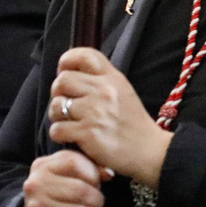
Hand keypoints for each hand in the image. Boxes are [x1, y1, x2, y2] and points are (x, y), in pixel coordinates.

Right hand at [16, 149, 108, 206]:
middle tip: (98, 205)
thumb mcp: (68, 175)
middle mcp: (35, 186)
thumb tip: (108, 174)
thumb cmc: (58, 196)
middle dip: (98, 200)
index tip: (96, 184)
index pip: (73, 162)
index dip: (92, 173)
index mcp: (42, 167)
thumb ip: (90, 167)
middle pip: (81, 190)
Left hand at [47, 47, 172, 186]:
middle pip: (62, 80)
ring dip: (57, 116)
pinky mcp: (88, 133)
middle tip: (67, 104)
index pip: (85, 55)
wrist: (149, 150)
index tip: (64, 71)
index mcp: (113, 78)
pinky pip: (57, 129)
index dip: (68, 60)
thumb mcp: (123, 92)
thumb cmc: (132, 123)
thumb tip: (70, 73)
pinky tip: (73, 137)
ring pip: (56, 106)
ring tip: (70, 122)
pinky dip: (60, 135)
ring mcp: (95, 112)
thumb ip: (101, 80)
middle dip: (58, 93)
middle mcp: (104, 91)